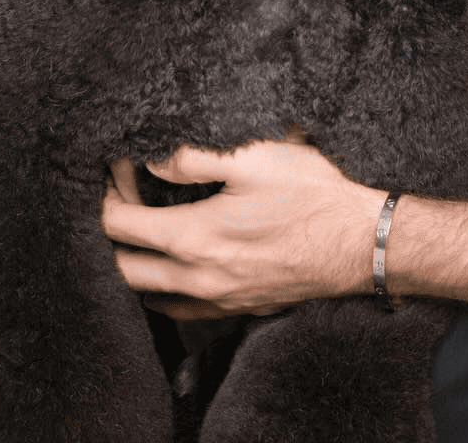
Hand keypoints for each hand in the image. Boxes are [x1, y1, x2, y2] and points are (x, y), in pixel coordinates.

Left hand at [101, 140, 386, 319]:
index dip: (108, 193)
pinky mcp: (237, 309)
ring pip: (147, 294)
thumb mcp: (254, 157)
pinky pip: (180, 309)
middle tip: (126, 195)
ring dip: (134, 262)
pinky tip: (176, 262)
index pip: (119, 225)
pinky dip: (163, 287)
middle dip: (112, 231)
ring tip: (145, 226)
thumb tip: (152, 160)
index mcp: (193, 238)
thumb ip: (194, 157)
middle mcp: (197, 279)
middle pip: (122, 267)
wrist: (359, 241)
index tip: (118, 168)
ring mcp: (217, 301)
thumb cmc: (311, 194)